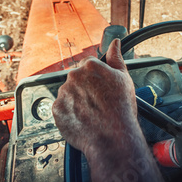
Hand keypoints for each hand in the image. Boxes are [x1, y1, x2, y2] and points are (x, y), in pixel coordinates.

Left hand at [52, 38, 138, 155]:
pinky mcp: (57, 110)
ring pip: (68, 94)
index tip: (100, 89)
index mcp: (89, 66)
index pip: (87, 66)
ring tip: (91, 113)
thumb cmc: (121, 109)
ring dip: (76, 101)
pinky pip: (61, 108)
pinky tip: (83, 119)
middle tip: (97, 103)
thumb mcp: (124, 79)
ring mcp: (63, 93)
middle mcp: (74, 76)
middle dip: (85, 89)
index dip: (95, 79)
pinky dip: (70, 113)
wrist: (112, 137)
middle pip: (76, 79)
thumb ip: (116, 58)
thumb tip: (115, 43)